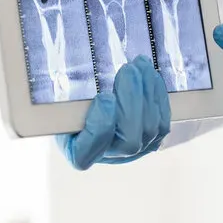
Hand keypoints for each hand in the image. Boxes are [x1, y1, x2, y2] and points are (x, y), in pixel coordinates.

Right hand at [56, 57, 171, 168]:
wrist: (93, 110)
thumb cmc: (73, 109)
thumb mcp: (60, 106)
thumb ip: (63, 104)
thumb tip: (60, 85)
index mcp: (79, 154)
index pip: (87, 154)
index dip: (101, 127)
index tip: (104, 97)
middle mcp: (109, 157)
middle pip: (129, 141)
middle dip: (132, 102)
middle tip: (128, 70)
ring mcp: (136, 151)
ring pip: (151, 129)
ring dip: (148, 93)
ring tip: (140, 65)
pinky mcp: (154, 139)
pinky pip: (163, 121)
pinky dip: (158, 96)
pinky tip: (151, 75)